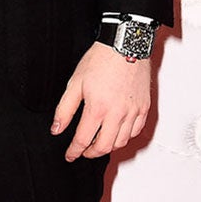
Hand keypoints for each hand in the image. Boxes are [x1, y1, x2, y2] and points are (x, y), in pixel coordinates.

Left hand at [51, 42, 152, 159]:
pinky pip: (136, 131)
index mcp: (98, 108)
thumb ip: (64, 110)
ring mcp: (134, 111)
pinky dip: (125, 137)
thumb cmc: (100, 61)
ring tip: (97, 143)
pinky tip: (116, 134)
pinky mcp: (144, 107)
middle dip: (90, 153)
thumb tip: (56, 129)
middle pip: (105, 146)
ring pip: (122, 141)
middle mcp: (118, 113)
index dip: (74, 151)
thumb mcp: (74, 84)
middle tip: (82, 151)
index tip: (69, 155)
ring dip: (108, 147)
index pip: (83, 139)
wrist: (125, 46)